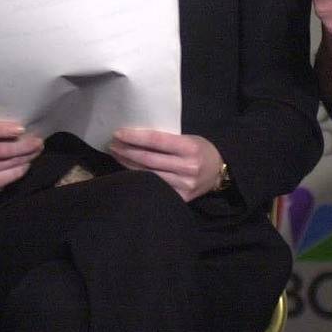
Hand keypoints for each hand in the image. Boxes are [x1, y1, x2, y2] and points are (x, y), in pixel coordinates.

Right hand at [0, 119, 42, 189]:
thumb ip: (1, 124)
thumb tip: (27, 126)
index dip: (1, 130)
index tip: (21, 129)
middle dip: (22, 146)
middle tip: (38, 141)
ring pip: (7, 163)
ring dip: (26, 156)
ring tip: (37, 149)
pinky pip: (8, 176)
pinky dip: (21, 169)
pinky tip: (27, 162)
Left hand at [108, 128, 222, 201]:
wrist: (219, 171)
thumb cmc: (200, 150)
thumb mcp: (188, 138)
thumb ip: (166, 139)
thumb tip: (135, 136)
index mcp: (189, 148)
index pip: (155, 141)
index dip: (134, 137)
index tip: (118, 133)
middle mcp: (186, 168)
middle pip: (148, 159)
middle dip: (126, 151)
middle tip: (112, 144)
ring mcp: (183, 186)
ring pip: (147, 175)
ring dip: (128, 165)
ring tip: (116, 155)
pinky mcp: (180, 198)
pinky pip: (154, 187)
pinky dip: (139, 179)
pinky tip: (128, 172)